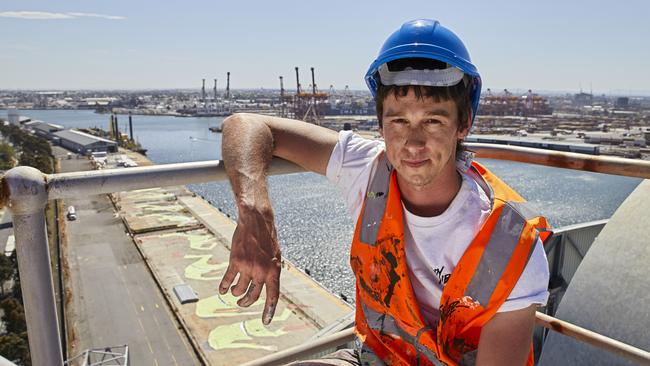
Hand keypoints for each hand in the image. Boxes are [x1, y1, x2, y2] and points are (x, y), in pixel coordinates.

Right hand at [218, 204, 280, 324]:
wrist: (256, 221)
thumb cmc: (267, 238)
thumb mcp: (276, 255)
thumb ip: (272, 271)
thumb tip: (269, 286)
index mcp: (274, 271)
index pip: (273, 296)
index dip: (269, 311)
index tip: (266, 322)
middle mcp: (262, 271)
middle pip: (253, 297)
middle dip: (246, 303)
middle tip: (242, 303)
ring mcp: (248, 267)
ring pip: (239, 290)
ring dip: (236, 294)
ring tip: (234, 292)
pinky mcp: (235, 261)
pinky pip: (228, 280)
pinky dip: (224, 286)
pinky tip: (222, 289)